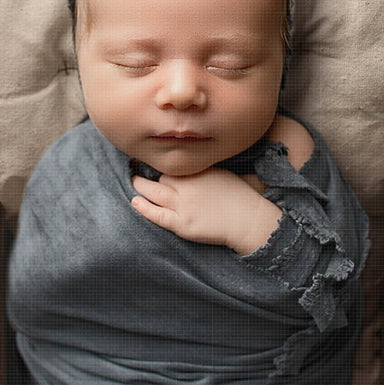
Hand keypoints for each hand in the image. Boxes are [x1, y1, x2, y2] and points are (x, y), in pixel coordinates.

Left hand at [131, 168, 281, 254]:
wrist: (248, 220)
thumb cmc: (238, 196)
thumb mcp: (220, 172)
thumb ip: (200, 168)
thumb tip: (185, 164)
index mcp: (198, 171)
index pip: (172, 164)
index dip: (163, 164)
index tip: (154, 160)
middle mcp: (188, 185)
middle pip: (160, 176)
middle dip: (148, 174)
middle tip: (136, 171)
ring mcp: (184, 205)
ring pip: (154, 192)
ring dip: (141, 186)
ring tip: (135, 183)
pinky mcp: (183, 224)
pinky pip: (157, 215)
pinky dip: (144, 208)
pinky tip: (136, 202)